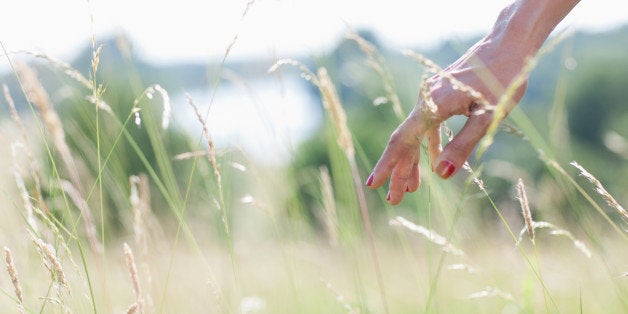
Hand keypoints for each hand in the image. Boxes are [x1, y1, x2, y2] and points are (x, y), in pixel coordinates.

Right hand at [366, 35, 528, 204]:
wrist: (508, 43)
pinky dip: (428, 146)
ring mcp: (432, 98)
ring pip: (416, 135)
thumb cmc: (502, 78)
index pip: (401, 141)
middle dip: (399, 171)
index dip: (387, 165)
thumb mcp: (487, 116)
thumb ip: (463, 144)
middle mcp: (426, 101)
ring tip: (411, 189)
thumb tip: (441, 174)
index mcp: (432, 106)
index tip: (373, 185)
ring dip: (413, 161)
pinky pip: (429, 126)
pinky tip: (432, 163)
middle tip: (394, 200)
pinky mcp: (442, 97)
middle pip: (405, 142)